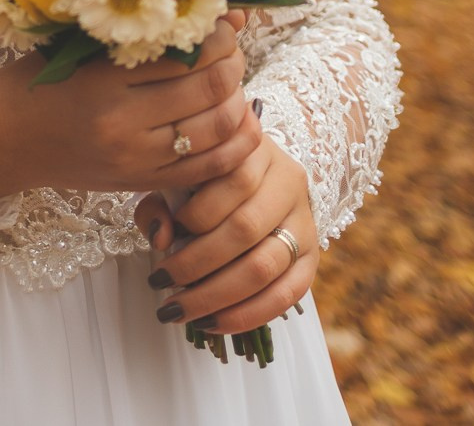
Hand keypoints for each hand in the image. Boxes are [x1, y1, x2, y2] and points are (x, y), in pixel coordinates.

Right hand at [0, 11, 258, 198]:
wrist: (2, 139)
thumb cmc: (37, 82)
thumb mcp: (78, 47)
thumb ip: (141, 32)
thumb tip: (224, 14)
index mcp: (103, 81)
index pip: (185, 53)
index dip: (218, 35)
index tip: (220, 23)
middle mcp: (123, 123)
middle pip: (210, 88)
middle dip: (234, 62)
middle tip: (231, 50)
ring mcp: (136, 158)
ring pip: (217, 127)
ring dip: (237, 99)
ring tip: (230, 82)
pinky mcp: (142, 182)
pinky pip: (210, 167)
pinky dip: (235, 142)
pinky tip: (236, 121)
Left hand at [134, 131, 317, 336]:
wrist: (262, 178)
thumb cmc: (208, 180)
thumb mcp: (181, 178)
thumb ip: (161, 202)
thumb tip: (161, 239)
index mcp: (255, 151)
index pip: (231, 180)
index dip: (194, 215)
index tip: (161, 240)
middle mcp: (287, 182)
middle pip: (245, 228)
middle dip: (197, 264)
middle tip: (160, 284)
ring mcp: (304, 222)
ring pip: (265, 265)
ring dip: (217, 296)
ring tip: (179, 310)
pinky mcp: (313, 257)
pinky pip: (288, 294)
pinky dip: (247, 315)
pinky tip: (212, 323)